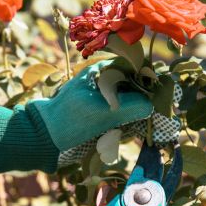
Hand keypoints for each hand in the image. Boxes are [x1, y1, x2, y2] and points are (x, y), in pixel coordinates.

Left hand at [0, 61, 179, 172]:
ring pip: (130, 100)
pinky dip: (130, 122)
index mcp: (101, 71)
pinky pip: (122, 114)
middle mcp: (103, 81)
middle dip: (148, 97)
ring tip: (152, 123)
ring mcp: (102, 98)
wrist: (41, 138)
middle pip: (135, 84)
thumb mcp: (101, 113)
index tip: (164, 92)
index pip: (134, 66)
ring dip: (140, 112)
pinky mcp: (100, 113)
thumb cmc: (68, 121)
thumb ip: (128, 106)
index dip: (150, 78)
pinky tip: (137, 131)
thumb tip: (152, 104)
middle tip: (162, 111)